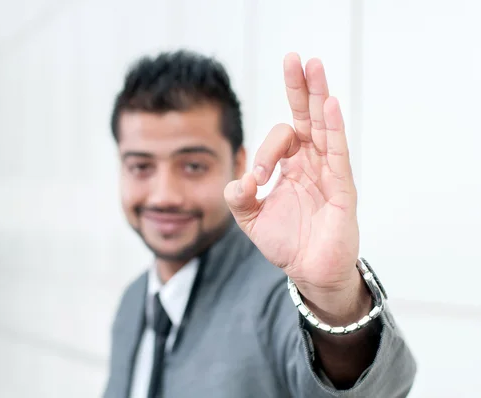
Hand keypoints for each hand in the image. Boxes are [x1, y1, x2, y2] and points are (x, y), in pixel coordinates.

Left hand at [224, 53, 364, 322]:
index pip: (282, 136)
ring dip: (318, 95)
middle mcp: (312, 162)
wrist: (308, 272)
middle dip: (300, 87)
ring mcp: (329, 172)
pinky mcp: (341, 188)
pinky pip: (338, 152)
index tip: (255, 180)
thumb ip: (238, 199)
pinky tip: (329, 103)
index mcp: (292, 166)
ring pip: (324, 126)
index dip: (265, 150)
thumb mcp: (251, 219)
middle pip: (307, 116)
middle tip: (295, 57)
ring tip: (313, 65)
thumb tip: (238, 182)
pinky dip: (334, 128)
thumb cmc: (286, 243)